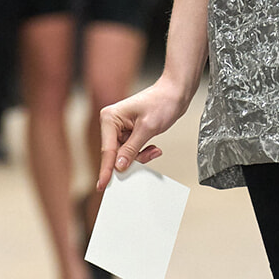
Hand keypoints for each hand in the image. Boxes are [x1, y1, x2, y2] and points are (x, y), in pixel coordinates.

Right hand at [96, 77, 189, 191]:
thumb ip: (132, 149)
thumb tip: (119, 166)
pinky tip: (153, 147)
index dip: (106, 169)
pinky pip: (131, 151)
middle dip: (133, 158)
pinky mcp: (128, 132)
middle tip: (150, 154)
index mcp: (110, 118)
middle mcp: (111, 123)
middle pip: (115, 154)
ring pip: (124, 155)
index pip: (107, 150)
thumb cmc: (162, 102)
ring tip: (154, 148)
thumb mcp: (148, 128)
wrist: (176, 93)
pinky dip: (143, 152)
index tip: (102, 185)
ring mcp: (119, 128)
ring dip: (140, 156)